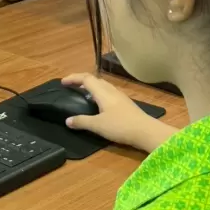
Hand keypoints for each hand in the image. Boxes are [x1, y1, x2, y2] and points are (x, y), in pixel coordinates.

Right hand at [61, 73, 177, 152]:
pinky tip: (98, 103)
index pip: (86, 79)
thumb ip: (82, 122)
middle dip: (81, 80)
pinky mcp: (125, 103)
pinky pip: (108, 92)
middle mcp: (111, 91)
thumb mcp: (98, 125)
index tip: (63, 82)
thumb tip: (67, 120)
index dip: (73, 78)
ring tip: (82, 93)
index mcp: (103, 92)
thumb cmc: (121, 126)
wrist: (146, 131)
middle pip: (95, 79)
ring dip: (91, 86)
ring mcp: (120, 96)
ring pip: (103, 85)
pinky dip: (98, 92)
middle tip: (71, 86)